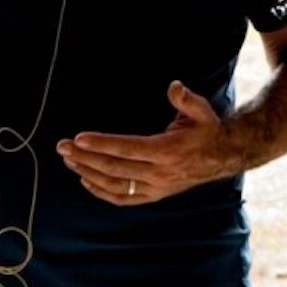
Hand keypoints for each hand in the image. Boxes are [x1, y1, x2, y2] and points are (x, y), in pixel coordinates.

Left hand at [55, 81, 238, 205]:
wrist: (223, 156)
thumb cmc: (207, 129)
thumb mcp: (202, 111)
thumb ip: (186, 100)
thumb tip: (174, 87)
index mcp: (168, 152)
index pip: (128, 149)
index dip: (102, 144)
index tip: (79, 138)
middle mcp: (160, 173)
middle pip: (115, 168)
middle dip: (86, 157)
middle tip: (62, 146)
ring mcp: (156, 188)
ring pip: (115, 186)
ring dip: (88, 174)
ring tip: (68, 159)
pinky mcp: (154, 195)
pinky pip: (124, 198)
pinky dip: (102, 192)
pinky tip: (85, 180)